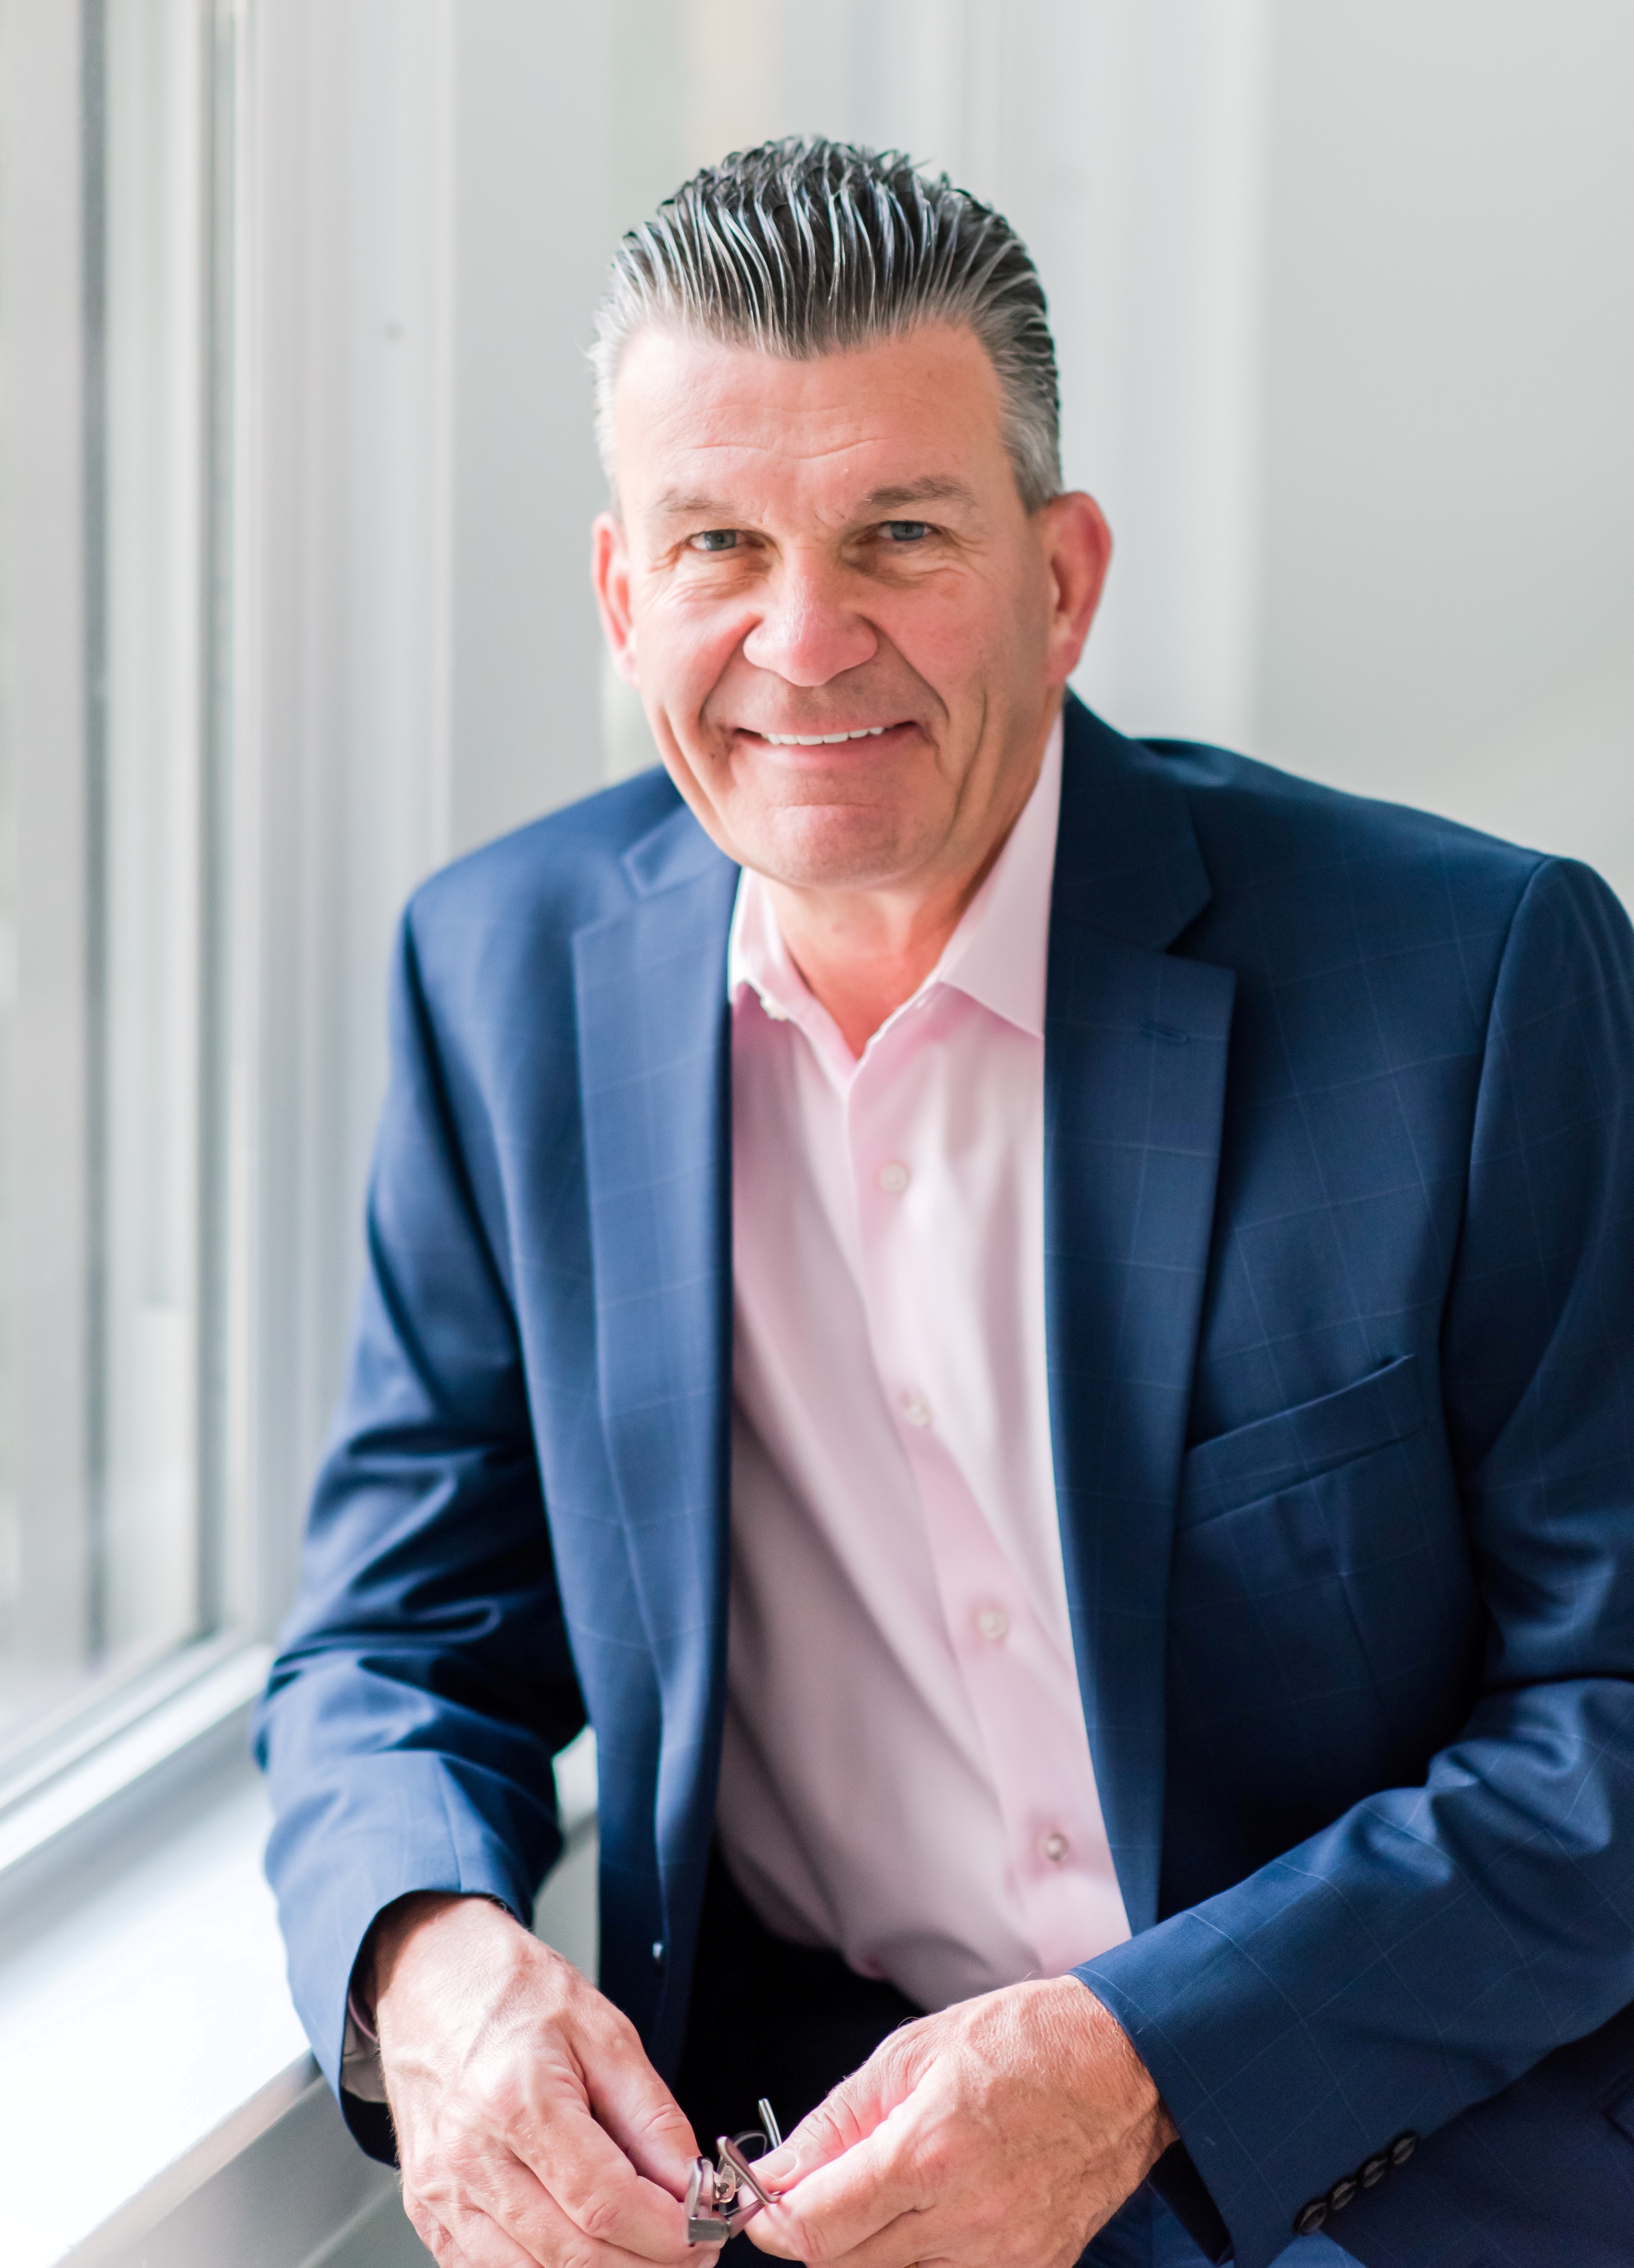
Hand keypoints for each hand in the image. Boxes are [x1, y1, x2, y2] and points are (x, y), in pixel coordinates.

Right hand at [368, 1892, 700, 2267]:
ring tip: (644, 2247)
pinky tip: (583, 2246)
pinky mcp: (427, 2211)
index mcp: (516, 2101)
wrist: (433, 1974)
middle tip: (691, 2249)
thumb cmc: (512, 1992)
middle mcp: (469, 2157)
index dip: (667, 2232)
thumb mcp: (604, 2031)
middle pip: (572, 2254)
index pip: (605, 2204)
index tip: (707, 2232)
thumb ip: (651, 2116)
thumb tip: (689, 2184)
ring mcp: (441, 2191)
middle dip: (645, 2263)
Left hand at [744, 1976, 1175, 2267]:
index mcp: (927, 2154)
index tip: (763, 2203)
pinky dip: (929, 2251)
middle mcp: (966, 2220)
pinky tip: (942, 2205)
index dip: (774, 2221)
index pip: (816, 2230)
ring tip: (898, 2182)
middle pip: (845, 2264)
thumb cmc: (1022, 2041)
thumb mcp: (911, 2052)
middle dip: (818, 2229)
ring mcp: (1004, 2257)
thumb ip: (837, 2122)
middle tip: (826, 2183)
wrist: (1125, 2063)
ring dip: (874, 2240)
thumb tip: (776, 2171)